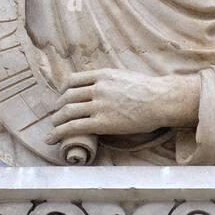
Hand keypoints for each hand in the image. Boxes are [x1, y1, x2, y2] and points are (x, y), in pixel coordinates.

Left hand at [46, 68, 200, 143]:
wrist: (162, 100)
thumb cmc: (150, 90)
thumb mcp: (125, 77)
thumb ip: (110, 82)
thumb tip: (104, 89)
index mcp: (103, 75)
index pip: (73, 80)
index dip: (63, 91)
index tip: (62, 98)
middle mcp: (98, 88)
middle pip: (67, 97)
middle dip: (58, 107)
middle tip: (57, 115)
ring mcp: (99, 105)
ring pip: (67, 112)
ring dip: (56, 121)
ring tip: (53, 128)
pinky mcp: (102, 122)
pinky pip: (73, 127)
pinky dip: (58, 133)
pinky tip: (51, 139)